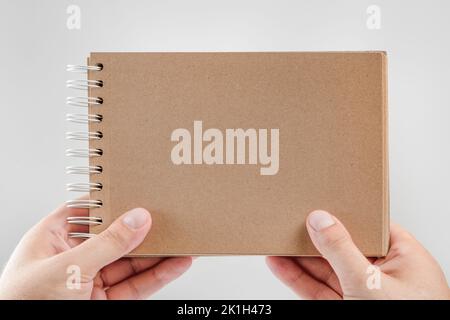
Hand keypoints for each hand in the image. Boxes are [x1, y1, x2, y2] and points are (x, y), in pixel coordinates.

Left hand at [0, 203, 191, 298]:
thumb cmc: (23, 304)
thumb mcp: (68, 268)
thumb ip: (107, 244)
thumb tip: (138, 219)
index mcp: (55, 237)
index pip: (90, 210)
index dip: (116, 200)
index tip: (141, 192)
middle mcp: (73, 256)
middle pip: (116, 236)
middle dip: (144, 229)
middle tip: (171, 219)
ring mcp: (90, 280)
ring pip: (130, 262)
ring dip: (157, 254)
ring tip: (182, 241)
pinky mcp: (104, 301)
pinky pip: (135, 286)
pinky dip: (158, 276)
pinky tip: (175, 264)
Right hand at [267, 210, 449, 299]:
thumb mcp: (369, 283)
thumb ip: (342, 250)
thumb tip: (320, 220)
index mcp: (406, 259)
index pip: (371, 227)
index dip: (344, 215)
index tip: (320, 205)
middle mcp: (386, 275)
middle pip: (344, 247)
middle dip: (315, 237)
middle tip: (291, 223)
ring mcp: (365, 293)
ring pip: (328, 270)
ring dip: (301, 259)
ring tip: (278, 243)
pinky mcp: (347, 306)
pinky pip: (320, 289)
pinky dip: (299, 279)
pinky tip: (281, 266)